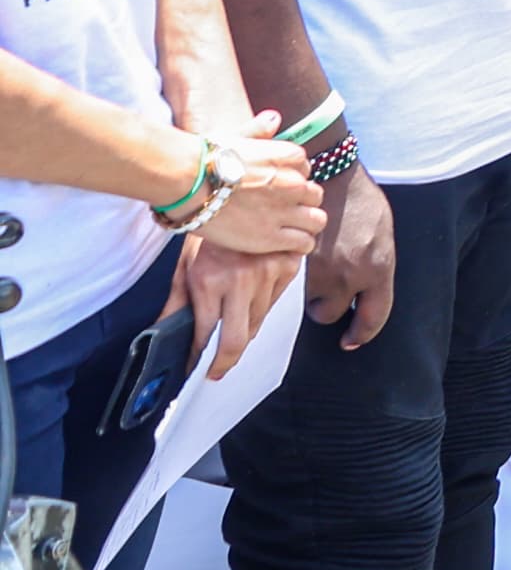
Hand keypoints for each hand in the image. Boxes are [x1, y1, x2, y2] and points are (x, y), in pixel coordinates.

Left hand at [177, 238, 305, 378]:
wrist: (237, 199)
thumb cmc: (207, 233)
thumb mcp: (184, 267)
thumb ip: (176, 305)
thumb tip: (163, 336)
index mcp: (209, 280)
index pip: (205, 333)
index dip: (199, 356)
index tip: (195, 368)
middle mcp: (242, 279)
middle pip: (238, 339)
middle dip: (224, 361)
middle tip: (216, 370)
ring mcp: (269, 272)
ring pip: (258, 323)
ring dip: (243, 332)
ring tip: (230, 328)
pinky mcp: (289, 266)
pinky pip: (275, 302)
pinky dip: (262, 308)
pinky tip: (249, 300)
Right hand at [188, 125, 323, 258]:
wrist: (185, 182)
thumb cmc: (204, 158)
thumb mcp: (235, 137)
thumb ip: (258, 130)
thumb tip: (273, 118)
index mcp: (289, 156)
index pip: (307, 170)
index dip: (292, 179)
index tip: (276, 188)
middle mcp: (294, 182)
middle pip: (315, 195)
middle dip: (302, 203)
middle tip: (283, 211)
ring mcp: (285, 210)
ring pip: (317, 220)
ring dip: (306, 225)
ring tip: (290, 229)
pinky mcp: (271, 237)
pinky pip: (304, 243)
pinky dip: (300, 244)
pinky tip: (288, 244)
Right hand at [308, 167, 398, 347]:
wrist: (331, 173)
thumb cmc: (360, 201)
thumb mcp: (382, 234)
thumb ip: (375, 265)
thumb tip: (365, 291)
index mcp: (379, 267)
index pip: (374, 316)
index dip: (361, 333)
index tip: (350, 341)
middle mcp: (351, 274)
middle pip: (331, 314)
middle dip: (326, 307)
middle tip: (324, 292)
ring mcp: (320, 269)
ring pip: (306, 300)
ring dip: (307, 292)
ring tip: (310, 269)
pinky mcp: (294, 261)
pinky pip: (289, 285)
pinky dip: (291, 278)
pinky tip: (294, 262)